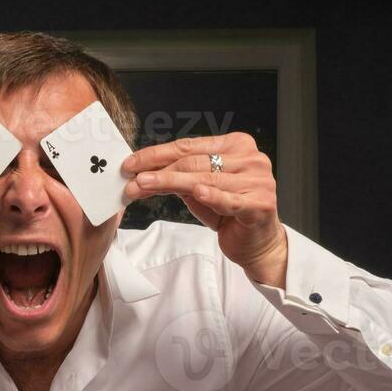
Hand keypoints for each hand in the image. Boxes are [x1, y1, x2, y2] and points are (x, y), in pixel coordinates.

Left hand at [122, 132, 287, 286]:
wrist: (259, 244)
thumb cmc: (230, 214)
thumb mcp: (201, 192)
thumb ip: (181, 179)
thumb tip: (145, 173)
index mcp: (237, 146)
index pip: (190, 146)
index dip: (158, 154)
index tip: (132, 163)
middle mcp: (250, 159)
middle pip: (195, 161)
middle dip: (159, 170)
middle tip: (132, 180)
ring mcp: (257, 181)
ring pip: (205, 179)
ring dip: (170, 182)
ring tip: (143, 187)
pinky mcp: (259, 205)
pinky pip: (230, 200)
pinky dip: (212, 196)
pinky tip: (196, 192)